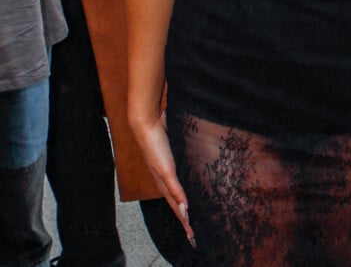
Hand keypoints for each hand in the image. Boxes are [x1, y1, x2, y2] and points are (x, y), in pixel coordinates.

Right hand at [131, 110, 195, 247]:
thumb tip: (185, 212)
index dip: (185, 222)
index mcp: (163, 184)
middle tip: (193, 229)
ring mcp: (167, 166)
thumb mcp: (166, 170)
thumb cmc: (155, 147)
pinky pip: (179, 173)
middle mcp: (165, 178)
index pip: (177, 208)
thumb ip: (175, 190)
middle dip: (185, 216)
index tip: (192, 237)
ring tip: (191, 209)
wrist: (147, 122)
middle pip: (178, 201)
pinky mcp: (171, 155)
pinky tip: (189, 178)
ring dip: (184, 199)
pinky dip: (184, 181)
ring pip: (178, 188)